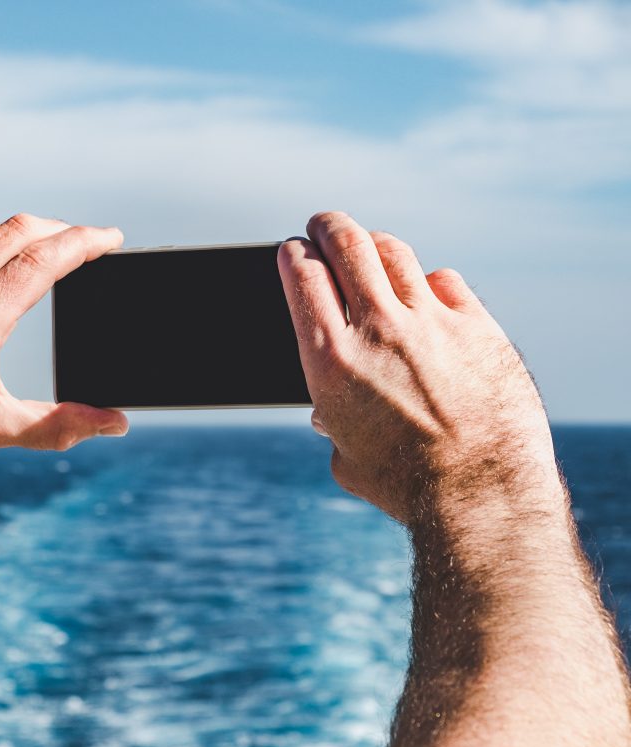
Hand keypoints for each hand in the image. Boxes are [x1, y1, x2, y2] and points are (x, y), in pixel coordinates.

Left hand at [0, 214, 128, 455]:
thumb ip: (59, 426)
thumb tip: (116, 423)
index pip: (42, 259)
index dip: (85, 243)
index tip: (112, 239)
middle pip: (23, 230)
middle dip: (66, 230)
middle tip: (94, 242)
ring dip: (33, 231)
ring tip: (58, 247)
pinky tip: (11, 255)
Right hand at [278, 212, 561, 522]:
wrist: (479, 494)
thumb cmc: (406, 486)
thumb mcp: (346, 459)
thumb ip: (333, 425)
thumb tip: (329, 418)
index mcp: (331, 359)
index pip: (303, 276)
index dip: (294, 254)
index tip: (293, 252)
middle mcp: (377, 328)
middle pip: (346, 244)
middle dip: (328, 226)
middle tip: (323, 224)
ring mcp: (431, 321)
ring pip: (395, 252)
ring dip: (375, 243)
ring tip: (371, 247)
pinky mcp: (477, 326)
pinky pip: (446, 281)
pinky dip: (428, 282)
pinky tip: (426, 290)